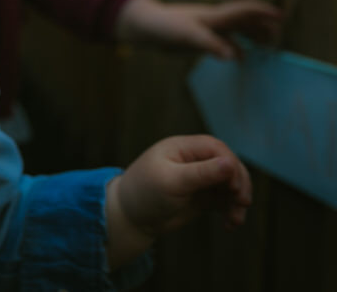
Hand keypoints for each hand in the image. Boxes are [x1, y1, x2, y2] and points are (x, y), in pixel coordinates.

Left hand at [105, 135, 251, 268]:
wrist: (130, 218)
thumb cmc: (145, 193)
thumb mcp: (172, 182)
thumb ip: (201, 173)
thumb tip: (230, 162)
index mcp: (182, 148)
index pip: (216, 148)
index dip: (230, 164)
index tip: (234, 186)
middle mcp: (192, 160)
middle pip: (228, 165)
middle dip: (239, 183)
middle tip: (242, 202)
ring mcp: (199, 178)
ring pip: (230, 184)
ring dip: (237, 200)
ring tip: (236, 220)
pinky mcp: (202, 196)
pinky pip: (224, 200)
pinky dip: (231, 210)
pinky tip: (230, 225)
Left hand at [115, 0, 281, 58]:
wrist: (143, 27)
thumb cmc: (165, 27)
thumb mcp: (188, 36)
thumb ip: (211, 46)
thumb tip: (236, 57)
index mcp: (215, 17)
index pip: (244, 10)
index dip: (263, 12)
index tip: (280, 16)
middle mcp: (213, 21)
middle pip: (243, 21)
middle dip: (261, 27)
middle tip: (277, 38)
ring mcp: (205, 29)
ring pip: (234, 31)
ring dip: (250, 37)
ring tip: (265, 48)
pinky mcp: (197, 38)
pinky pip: (222, 41)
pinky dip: (234, 48)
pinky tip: (238, 57)